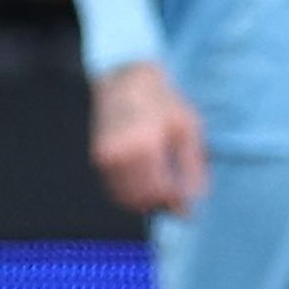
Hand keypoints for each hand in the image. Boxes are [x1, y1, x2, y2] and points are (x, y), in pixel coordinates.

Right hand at [90, 63, 208, 215]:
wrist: (124, 81)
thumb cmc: (164, 104)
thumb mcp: (189, 130)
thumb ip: (192, 170)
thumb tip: (191, 207)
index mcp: (143, 147)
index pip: (159, 194)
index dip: (176, 202)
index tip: (187, 198)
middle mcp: (117, 155)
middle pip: (140, 202)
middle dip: (161, 203)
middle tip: (176, 192)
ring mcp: (102, 158)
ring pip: (125, 200)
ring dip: (146, 200)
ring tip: (163, 179)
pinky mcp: (96, 159)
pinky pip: (115, 190)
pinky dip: (132, 192)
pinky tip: (147, 175)